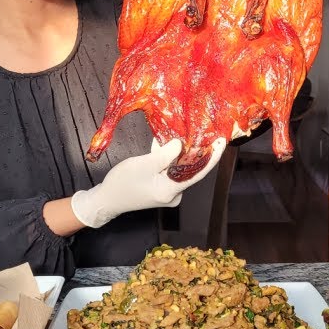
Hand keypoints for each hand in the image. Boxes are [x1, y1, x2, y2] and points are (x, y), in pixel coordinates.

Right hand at [70, 138, 225, 227]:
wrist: (106, 199)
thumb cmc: (122, 183)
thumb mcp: (143, 164)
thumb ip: (164, 155)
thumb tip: (181, 144)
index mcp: (171, 190)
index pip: (199, 172)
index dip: (212, 156)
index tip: (222, 141)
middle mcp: (174, 193)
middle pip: (190, 169)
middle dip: (195, 149)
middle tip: (202, 129)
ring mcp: (168, 191)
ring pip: (179, 168)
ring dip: (179, 151)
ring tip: (183, 131)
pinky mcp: (161, 187)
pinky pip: (170, 169)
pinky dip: (168, 157)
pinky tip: (164, 142)